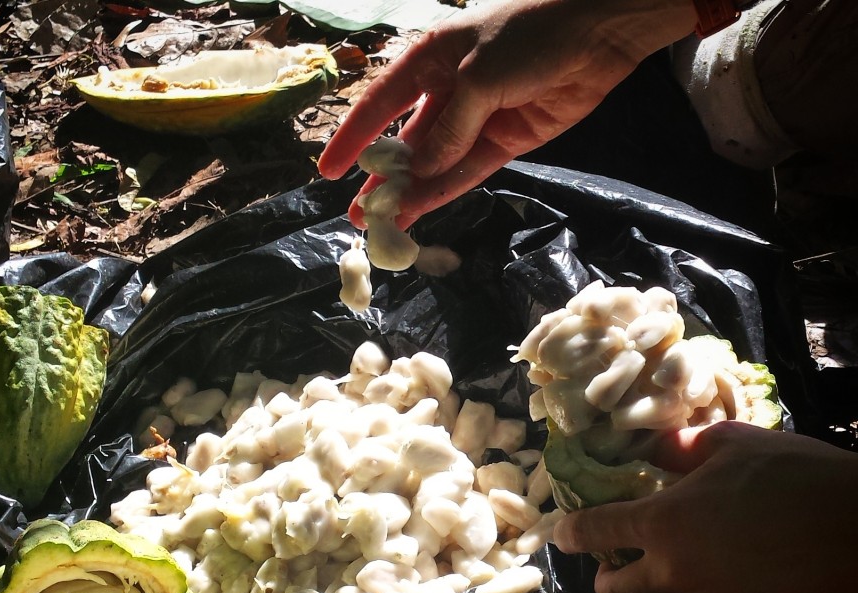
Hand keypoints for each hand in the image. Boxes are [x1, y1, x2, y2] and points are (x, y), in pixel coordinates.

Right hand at [318, 0, 697, 228]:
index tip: (328, 172)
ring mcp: (474, 121)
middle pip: (405, 143)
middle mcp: (446, 93)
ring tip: (383, 227)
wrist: (597, 31)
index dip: (353, 138)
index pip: (380, 104)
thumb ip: (449, 128)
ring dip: (409, 196)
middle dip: (382, 179)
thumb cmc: (529, 34)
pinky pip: (464, 173)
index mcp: (430, 61)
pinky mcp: (502, 142)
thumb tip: (419, 174)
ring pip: (432, 165)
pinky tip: (419, 215)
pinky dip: (443, 193)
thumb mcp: (479, 75)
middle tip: (359, 216)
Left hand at [551, 421, 857, 592]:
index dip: (573, 534)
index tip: (564, 536)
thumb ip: (681, 449)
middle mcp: (676, 571)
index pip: (596, 531)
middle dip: (610, 580)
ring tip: (714, 558)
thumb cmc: (795, 473)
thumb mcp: (733, 444)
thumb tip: (654, 449)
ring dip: (680, 583)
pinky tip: (750, 575)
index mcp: (663, 523)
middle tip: (619, 567)